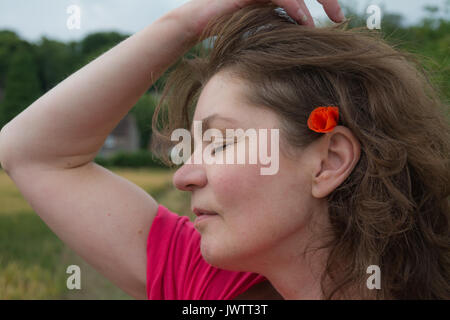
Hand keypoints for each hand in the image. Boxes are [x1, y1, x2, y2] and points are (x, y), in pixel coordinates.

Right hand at [173, 0, 344, 38]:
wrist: (195, 22)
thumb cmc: (225, 30)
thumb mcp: (258, 31)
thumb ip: (278, 30)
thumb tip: (298, 46)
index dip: (323, 2)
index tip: (337, 20)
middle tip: (339, 19)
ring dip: (318, 1)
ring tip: (331, 19)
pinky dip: (295, 6)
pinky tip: (304, 22)